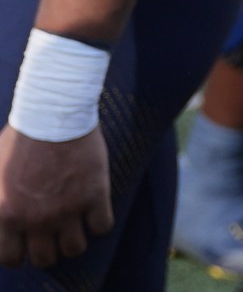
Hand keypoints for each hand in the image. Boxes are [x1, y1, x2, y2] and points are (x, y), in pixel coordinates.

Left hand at [0, 126, 111, 267]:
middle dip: (48, 249)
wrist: (52, 114)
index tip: (27, 241)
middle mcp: (35, 219)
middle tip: (52, 234)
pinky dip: (100, 222)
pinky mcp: (94, 195)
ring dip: (74, 240)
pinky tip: (95, 210)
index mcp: (5, 215)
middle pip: (45, 259)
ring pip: (75, 249)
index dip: (20, 252)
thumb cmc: (19, 139)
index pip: (11, 258)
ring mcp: (67, 209)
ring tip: (75, 224)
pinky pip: (102, 227)